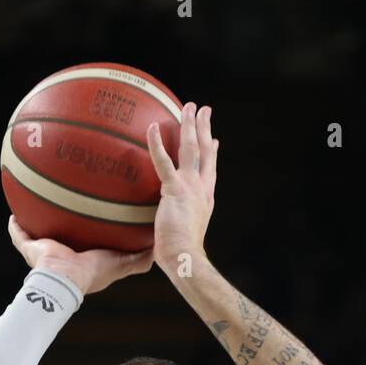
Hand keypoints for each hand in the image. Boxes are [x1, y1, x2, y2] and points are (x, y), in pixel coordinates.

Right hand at [7, 216, 152, 295]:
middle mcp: (62, 257)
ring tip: (36, 201)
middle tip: (64, 204)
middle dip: (61, 223)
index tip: (91, 216)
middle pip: (61, 236)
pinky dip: (15, 226)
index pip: (84, 242)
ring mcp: (44, 254)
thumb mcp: (121, 264)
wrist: (65, 279)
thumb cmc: (92, 272)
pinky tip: (14, 212)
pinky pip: (19, 235)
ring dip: (36, 221)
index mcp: (81, 260)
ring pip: (38, 235)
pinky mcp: (30, 250)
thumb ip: (138, 259)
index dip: (87, 231)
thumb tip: (154, 247)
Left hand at [146, 102, 217, 274]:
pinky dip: (157, 143)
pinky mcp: (175, 189)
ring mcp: (191, 187)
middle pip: (206, 152)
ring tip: (187, 106)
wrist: (184, 258)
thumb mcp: (182, 235)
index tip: (214, 140)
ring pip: (192, 149)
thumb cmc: (180, 255)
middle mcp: (202, 189)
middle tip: (203, 110)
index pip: (210, 170)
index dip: (212, 153)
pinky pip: (164, 162)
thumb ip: (176, 224)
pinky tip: (151, 127)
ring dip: (190, 125)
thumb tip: (163, 231)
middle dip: (205, 128)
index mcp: (206, 198)